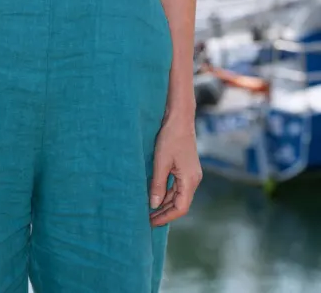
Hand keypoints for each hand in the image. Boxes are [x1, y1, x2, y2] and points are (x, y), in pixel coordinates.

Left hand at [149, 112, 201, 226]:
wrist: (179, 118)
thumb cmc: (170, 138)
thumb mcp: (160, 162)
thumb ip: (158, 184)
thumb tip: (153, 205)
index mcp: (190, 180)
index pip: (180, 208)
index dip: (166, 217)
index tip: (152, 221)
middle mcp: (193, 179)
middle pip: (180, 203)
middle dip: (164, 212)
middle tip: (147, 218)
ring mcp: (191, 174)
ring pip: (178, 195)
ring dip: (165, 203)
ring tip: (149, 209)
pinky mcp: (186, 168)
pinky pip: (177, 186)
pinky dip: (166, 192)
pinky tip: (155, 195)